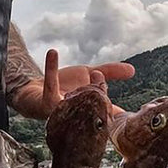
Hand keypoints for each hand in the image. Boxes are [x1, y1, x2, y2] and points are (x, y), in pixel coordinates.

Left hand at [11, 49, 134, 119]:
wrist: (34, 91)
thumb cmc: (64, 86)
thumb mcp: (88, 74)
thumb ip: (109, 72)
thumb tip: (132, 70)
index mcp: (91, 110)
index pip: (110, 113)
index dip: (120, 115)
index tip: (133, 115)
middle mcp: (79, 114)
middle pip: (97, 106)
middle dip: (102, 90)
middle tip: (99, 76)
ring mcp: (63, 110)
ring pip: (79, 101)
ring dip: (87, 88)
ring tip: (93, 72)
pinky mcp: (46, 101)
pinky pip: (50, 84)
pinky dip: (51, 67)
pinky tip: (53, 52)